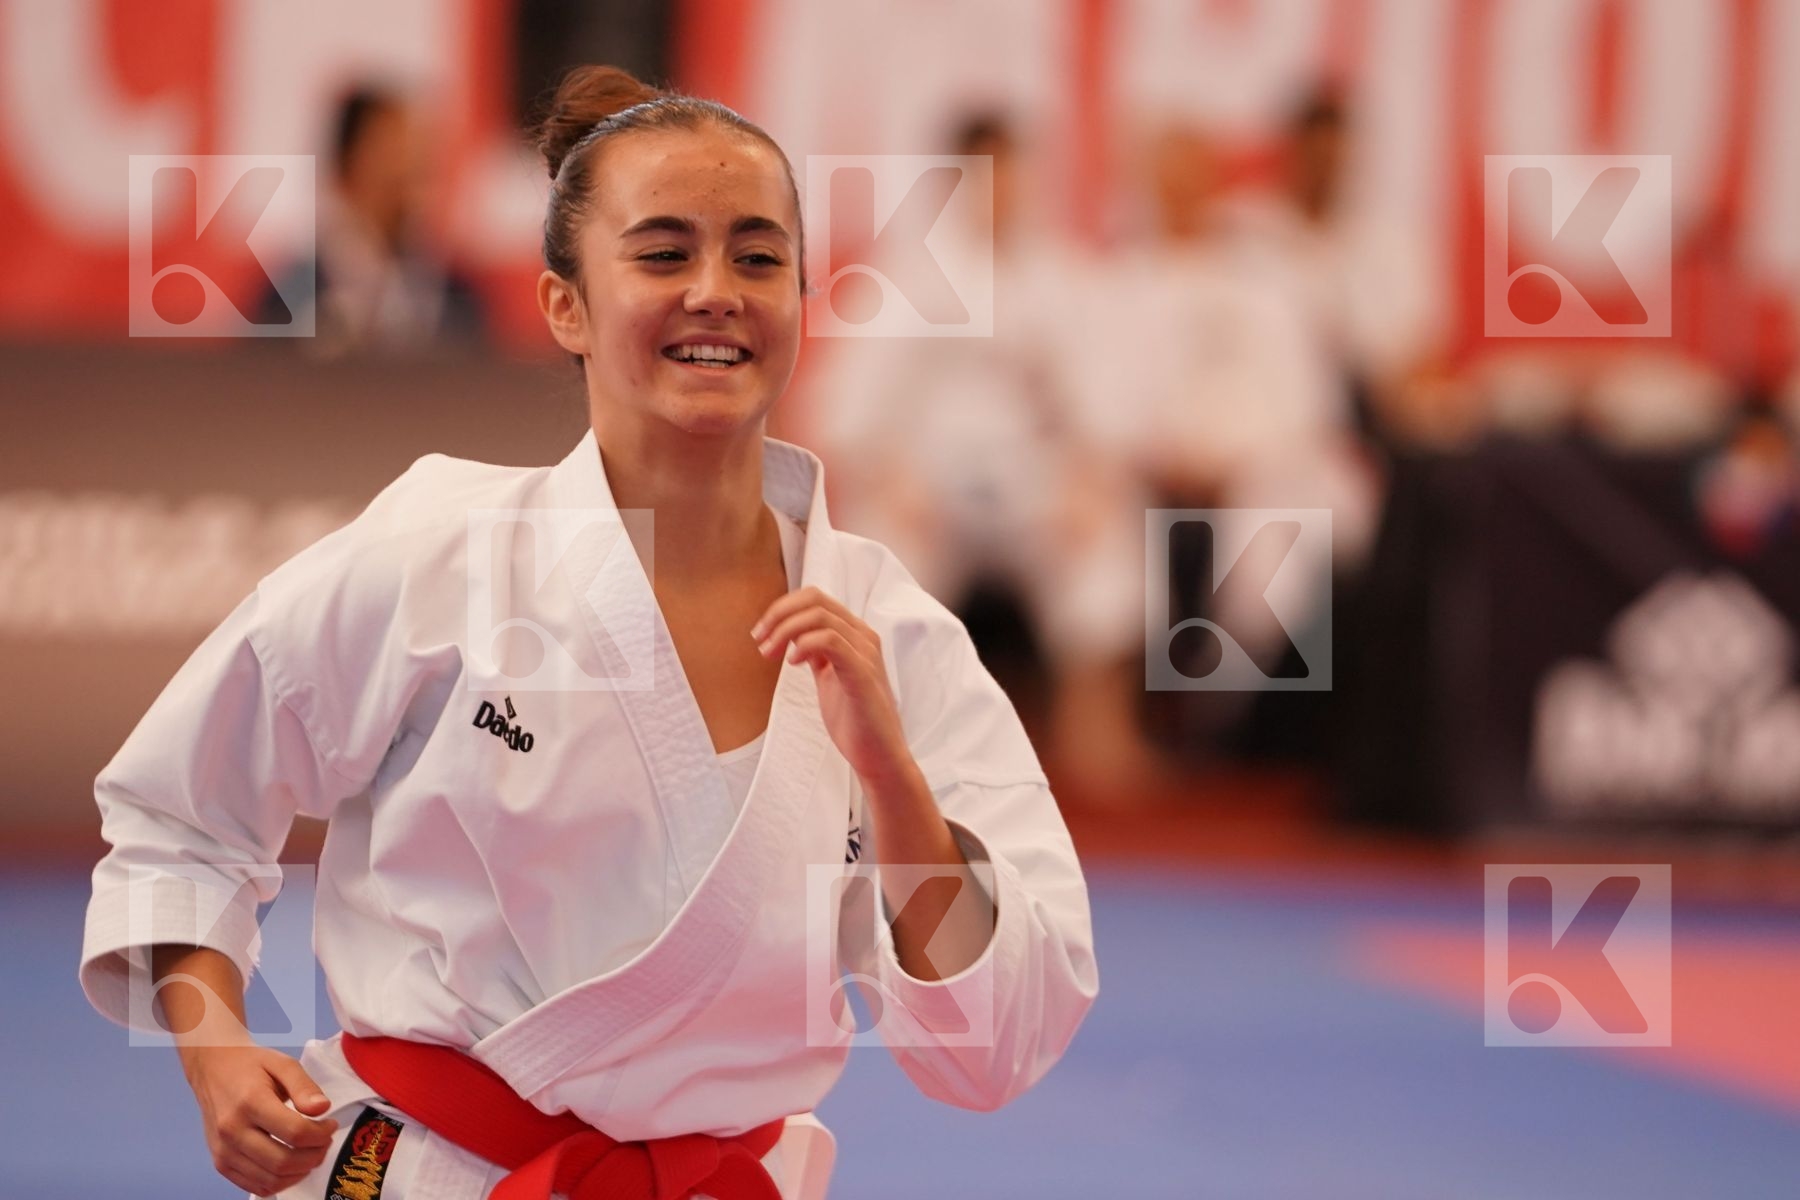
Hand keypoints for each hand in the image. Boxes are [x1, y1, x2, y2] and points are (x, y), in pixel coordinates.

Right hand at [183, 1044, 338, 1196]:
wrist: (211, 1070)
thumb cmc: (251, 1065)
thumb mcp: (282, 1064)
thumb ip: (304, 1086)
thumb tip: (323, 1109)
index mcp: (250, 1102)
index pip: (294, 1132)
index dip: (321, 1133)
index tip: (331, 1124)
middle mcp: (233, 1131)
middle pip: (283, 1161)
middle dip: (315, 1155)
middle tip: (325, 1141)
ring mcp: (224, 1152)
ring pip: (271, 1180)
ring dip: (300, 1172)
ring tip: (312, 1152)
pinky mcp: (220, 1164)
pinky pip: (256, 1187)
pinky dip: (280, 1182)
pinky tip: (292, 1166)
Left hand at [752, 586, 912, 784]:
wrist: (880, 757)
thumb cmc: (856, 721)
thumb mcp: (830, 679)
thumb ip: (818, 655)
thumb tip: (795, 639)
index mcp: (855, 635)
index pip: (815, 599)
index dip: (782, 609)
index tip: (761, 634)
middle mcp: (863, 637)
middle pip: (815, 599)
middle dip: (778, 615)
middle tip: (759, 639)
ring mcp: (865, 653)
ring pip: (820, 616)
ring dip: (785, 630)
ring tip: (769, 653)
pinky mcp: (863, 673)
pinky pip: (831, 641)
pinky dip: (805, 645)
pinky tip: (792, 662)